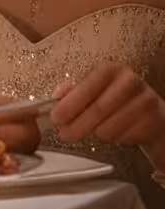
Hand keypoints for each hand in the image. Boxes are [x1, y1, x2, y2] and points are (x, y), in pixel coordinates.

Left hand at [50, 63, 164, 163]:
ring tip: (95, 128)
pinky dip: (114, 138)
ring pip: (109, 127)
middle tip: (65, 134)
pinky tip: (115, 130)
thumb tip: (58, 95)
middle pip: (98, 110)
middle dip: (77, 125)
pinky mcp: (153, 120)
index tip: (56, 118)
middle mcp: (129, 81)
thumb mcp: (95, 89)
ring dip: (96, 132)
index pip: (87, 86)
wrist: (151, 113)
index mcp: (111, 70)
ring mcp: (144, 101)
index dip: (70, 104)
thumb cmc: (116, 99)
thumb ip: (74, 91)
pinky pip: (123, 137)